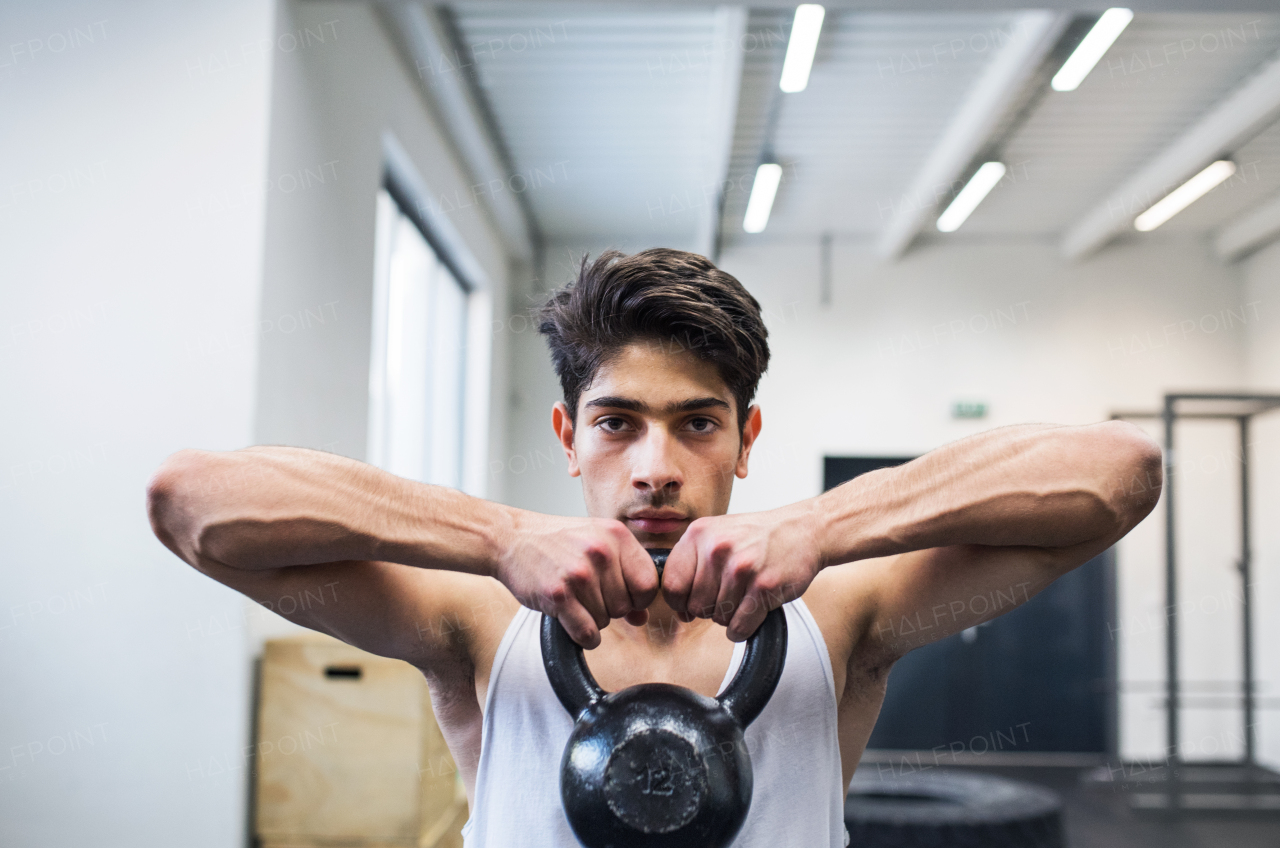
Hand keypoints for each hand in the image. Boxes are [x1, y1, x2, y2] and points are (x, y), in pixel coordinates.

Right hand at [494, 511, 658, 648]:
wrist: (511, 539)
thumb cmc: (556, 542)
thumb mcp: (596, 544)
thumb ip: (624, 576)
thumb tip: (642, 617)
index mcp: (617, 536)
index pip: (649, 583)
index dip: (639, 598)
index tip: (624, 597)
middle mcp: (601, 552)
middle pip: (626, 606)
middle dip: (610, 608)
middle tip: (587, 594)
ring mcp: (579, 573)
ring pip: (605, 621)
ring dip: (591, 619)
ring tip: (573, 599)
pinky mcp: (558, 594)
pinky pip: (587, 632)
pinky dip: (582, 636)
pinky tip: (571, 620)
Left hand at [662, 503, 824, 640]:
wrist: (803, 529)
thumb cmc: (757, 536)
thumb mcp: (716, 534)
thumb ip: (692, 565)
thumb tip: (679, 610)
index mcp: (698, 534)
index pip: (671, 584)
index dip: (679, 602)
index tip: (689, 604)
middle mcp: (717, 549)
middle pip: (695, 606)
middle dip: (709, 609)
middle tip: (728, 595)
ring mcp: (741, 567)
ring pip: (718, 618)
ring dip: (730, 616)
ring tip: (745, 596)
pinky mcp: (764, 586)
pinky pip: (740, 626)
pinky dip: (743, 628)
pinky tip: (752, 613)